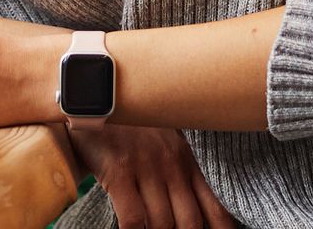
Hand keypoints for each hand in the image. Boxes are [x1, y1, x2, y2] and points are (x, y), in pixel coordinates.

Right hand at [68, 125, 235, 228]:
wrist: (97, 97)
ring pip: (162, 224)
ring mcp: (146, 167)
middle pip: (190, 222)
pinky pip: (134, 218)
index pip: (215, 207)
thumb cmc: (132, 127)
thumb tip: (192, 209)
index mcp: (188, 161)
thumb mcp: (165, 144)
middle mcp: (172, 165)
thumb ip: (181, 173)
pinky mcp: (119, 171)